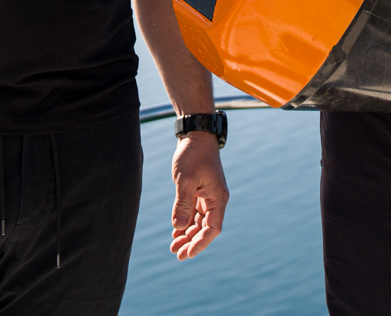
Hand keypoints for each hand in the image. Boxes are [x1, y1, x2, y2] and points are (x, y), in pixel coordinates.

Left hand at [168, 133, 227, 258]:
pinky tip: (175, 232)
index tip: (188, 254)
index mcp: (217, 198)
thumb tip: (179, 227)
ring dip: (187, 235)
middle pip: (205, 228)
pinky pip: (193, 213)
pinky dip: (185, 223)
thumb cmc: (193, 155)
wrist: (196, 135)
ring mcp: (207, 196)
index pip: (212, 228)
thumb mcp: (186, 180)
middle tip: (177, 255)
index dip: (201, 243)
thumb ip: (182, 204)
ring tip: (173, 247)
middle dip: (192, 242)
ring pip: (198, 222)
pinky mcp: (199, 192)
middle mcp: (215, 200)